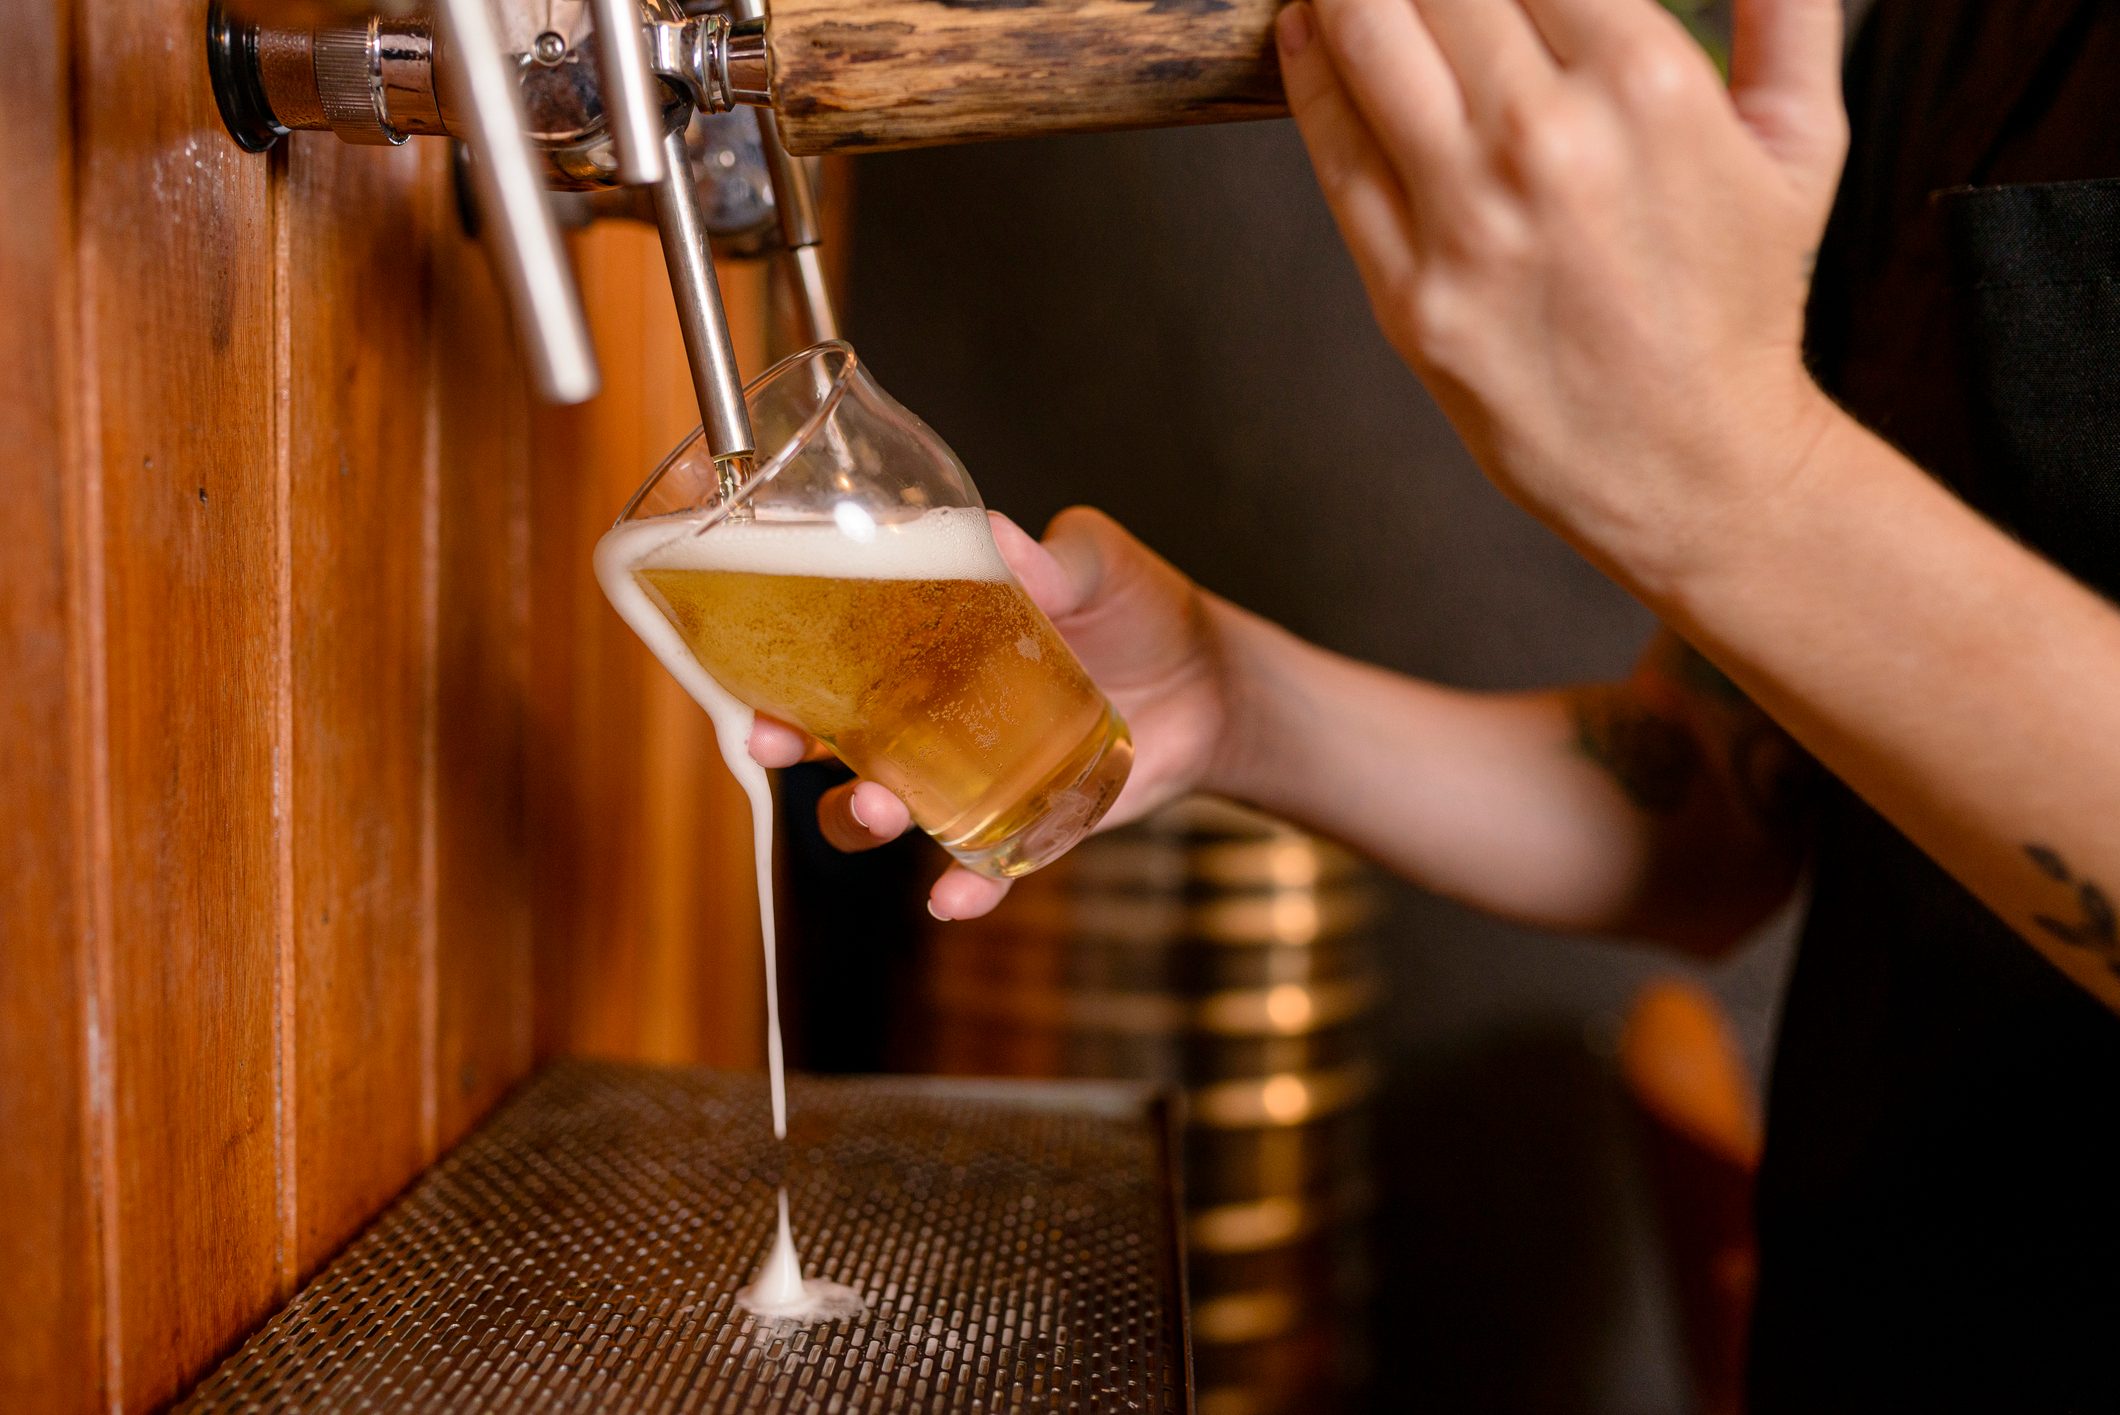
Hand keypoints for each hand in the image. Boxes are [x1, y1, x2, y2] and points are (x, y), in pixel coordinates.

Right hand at [748, 508, 1239, 919]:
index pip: (836, 655)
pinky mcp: (1027, 824)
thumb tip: (1001, 540)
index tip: (753, 682)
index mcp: (930, 641)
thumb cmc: (1141, 605)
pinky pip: (983, 868)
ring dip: (865, 817)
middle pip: (839, 740)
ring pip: (893, 809)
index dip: (784, 671)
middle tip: (784, 743)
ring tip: (879, 810)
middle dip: (797, 747)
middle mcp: (935, 714)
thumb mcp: (1098, 564)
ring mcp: (976, 774)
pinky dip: (964, 889)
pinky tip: (952, 900)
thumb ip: (1053, 559)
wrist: (1214, 681)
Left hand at [1277, 0, 1850, 590]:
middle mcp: (1545, 141)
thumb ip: (1784, 6)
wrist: (1692, 463)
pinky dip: (1307, 71)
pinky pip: (1331, 151)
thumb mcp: (1801, 138)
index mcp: (1646, 82)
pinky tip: (1305, 31)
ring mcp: (1466, 221)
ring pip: (1363, 38)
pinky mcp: (1408, 292)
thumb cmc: (1738, 299)